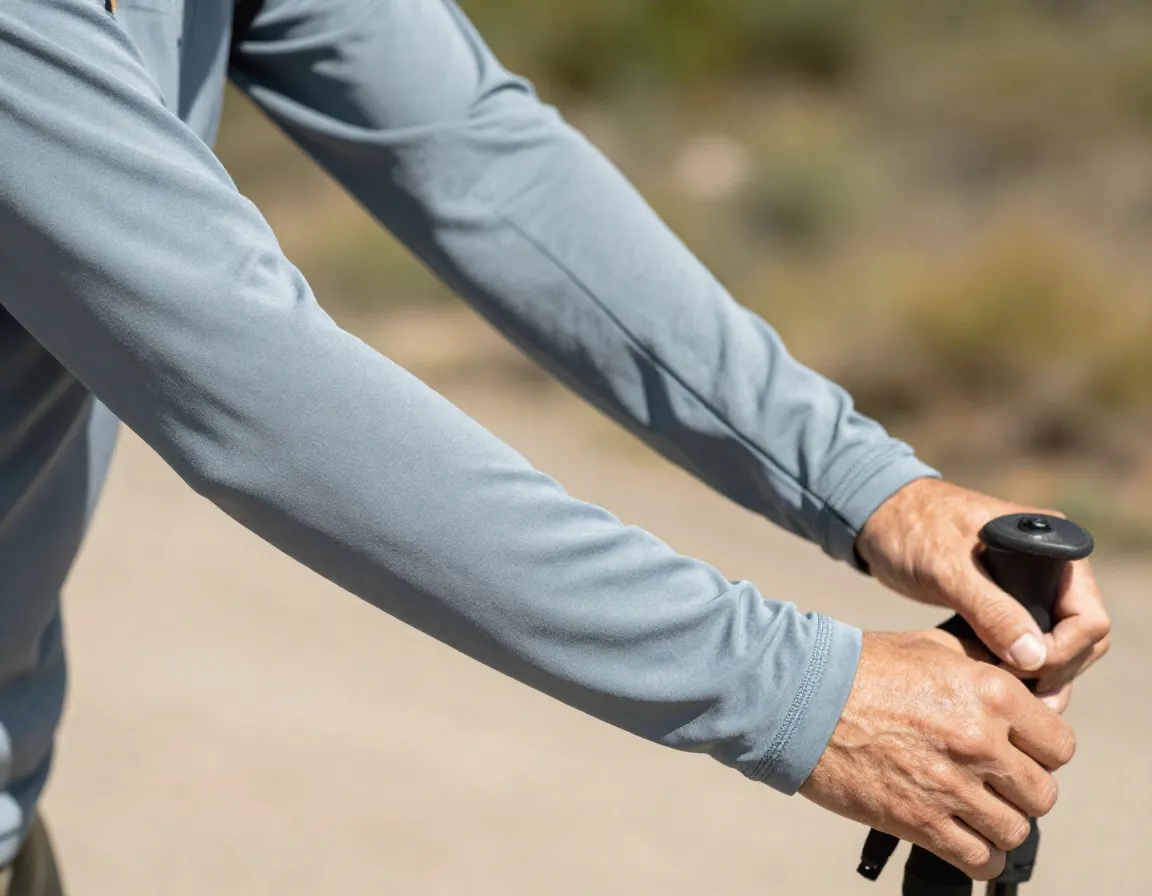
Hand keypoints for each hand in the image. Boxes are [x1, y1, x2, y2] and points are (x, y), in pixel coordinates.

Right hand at [800, 630, 1074, 879]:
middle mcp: (980, 741)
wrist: (801, 698)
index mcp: (990, 692)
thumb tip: (1019, 692)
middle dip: (1021, 790)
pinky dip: (978, 856)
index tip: (1019, 753)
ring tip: (974, 811)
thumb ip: (983, 669)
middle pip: (1042, 793)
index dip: (1041, 751)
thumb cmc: (860, 668)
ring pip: (1015, 830)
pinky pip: (979, 859)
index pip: (1059, 744)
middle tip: (993, 783)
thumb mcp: (931, 648)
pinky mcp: (921, 821)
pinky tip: (962, 839)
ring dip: (999, 824)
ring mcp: (952, 785)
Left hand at [856, 478, 1109, 710]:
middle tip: (1017, 701)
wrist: (877, 515)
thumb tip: (1034, 657)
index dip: (1062, 652)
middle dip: (1054, 672)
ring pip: (1056, 646)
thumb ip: (990, 608)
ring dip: (1038, 677)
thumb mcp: (946, 566)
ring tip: (1007, 703)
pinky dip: (1015, 667)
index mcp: (1051, 546)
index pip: (1088, 616)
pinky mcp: (1005, 602)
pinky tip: (992, 686)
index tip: (1020, 669)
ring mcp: (1030, 586)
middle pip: (1080, 638)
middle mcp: (1052, 567)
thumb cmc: (910, 527)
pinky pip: (1026, 643)